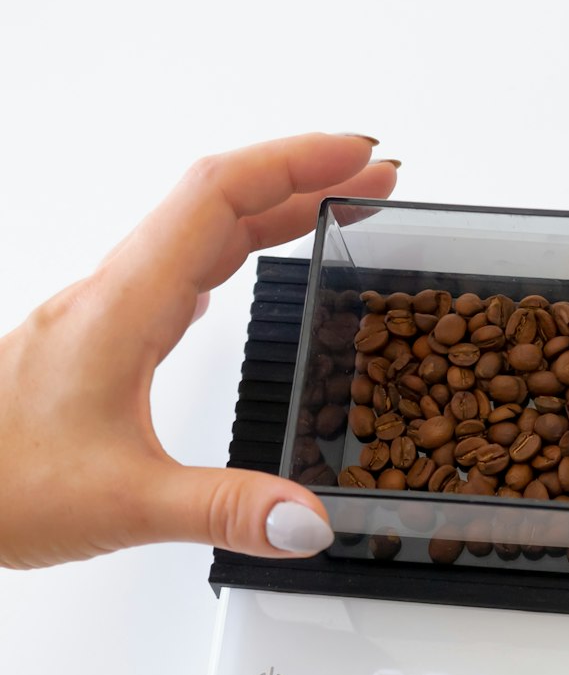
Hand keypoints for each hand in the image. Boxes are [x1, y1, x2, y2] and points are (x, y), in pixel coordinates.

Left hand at [0, 134, 397, 569]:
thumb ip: (225, 509)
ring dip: (263, 215)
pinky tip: (226, 284)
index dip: (296, 163)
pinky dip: (219, 259)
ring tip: (326, 216)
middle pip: (216, 204)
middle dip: (300, 180)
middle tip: (372, 182)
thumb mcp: (123, 503)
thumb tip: (310, 519)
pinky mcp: (91, 349)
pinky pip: (168, 278)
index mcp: (122, 306)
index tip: (361, 155)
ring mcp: (98, 318)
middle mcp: (111, 297)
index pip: (219, 197)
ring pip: (191, 237)